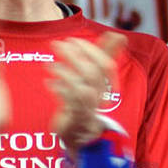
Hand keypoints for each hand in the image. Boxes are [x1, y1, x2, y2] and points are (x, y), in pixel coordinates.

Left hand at [48, 32, 124, 152]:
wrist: (81, 132)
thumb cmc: (87, 99)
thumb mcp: (98, 76)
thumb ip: (107, 55)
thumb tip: (119, 35)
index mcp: (105, 84)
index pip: (106, 65)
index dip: (91, 50)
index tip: (73, 40)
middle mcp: (99, 95)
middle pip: (92, 74)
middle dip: (75, 57)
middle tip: (59, 45)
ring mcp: (87, 107)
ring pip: (81, 90)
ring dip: (65, 73)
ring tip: (50, 64)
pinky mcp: (74, 118)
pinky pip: (69, 104)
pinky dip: (58, 90)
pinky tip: (49, 82)